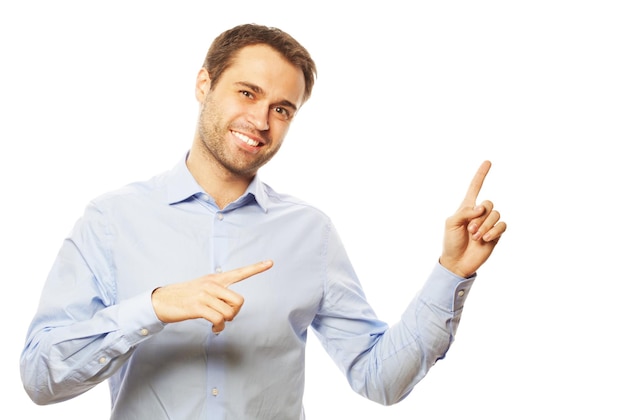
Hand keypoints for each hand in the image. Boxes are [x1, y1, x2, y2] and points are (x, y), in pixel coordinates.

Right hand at [151, 260, 273, 332]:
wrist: (161, 301)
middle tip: (225, 317)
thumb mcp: (202, 288)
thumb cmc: (184, 297)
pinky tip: (214, 329)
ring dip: (225, 323)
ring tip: (216, 324)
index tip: (270, 262)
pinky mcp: (198, 307)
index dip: (256, 268)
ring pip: (229, 313)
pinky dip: (219, 328)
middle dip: (235, 313)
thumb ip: (218, 293)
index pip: (239, 272)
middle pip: (239, 301)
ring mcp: (205, 295)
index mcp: (215, 279)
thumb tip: (232, 308)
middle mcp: (212, 284)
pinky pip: (219, 320)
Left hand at [439, 161, 505, 277]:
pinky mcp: (496, 234)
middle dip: (479, 217)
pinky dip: (494, 231)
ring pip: (496, 215)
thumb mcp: (451, 223)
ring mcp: (489, 224)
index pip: (475, 187)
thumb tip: (481, 208)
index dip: (481, 175)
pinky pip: (502, 226)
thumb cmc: (451, 242)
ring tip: (475, 237)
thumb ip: (464, 212)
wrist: (457, 262)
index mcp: (466, 208)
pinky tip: (485, 239)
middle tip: (469, 230)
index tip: (488, 161)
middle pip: (489, 203)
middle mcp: (480, 214)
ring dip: (485, 226)